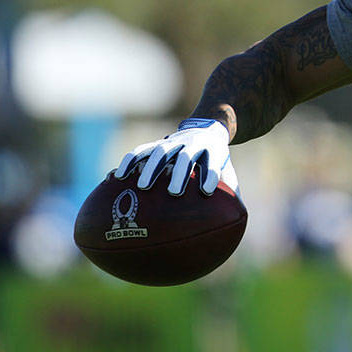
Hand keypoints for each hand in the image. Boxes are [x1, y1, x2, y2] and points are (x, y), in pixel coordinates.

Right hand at [112, 118, 237, 196]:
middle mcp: (194, 145)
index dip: (211, 175)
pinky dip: (130, 161)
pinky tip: (117, 176)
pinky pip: (142, 150)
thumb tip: (233, 223)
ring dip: (152, 167)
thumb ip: (231, 193)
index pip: (214, 163)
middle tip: (173, 192)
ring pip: (162, 151)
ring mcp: (175, 143)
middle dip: (180, 173)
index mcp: (214, 151)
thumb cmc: (216, 161)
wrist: (208, 128)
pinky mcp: (158, 144)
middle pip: (187, 156)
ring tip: (141, 186)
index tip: (207, 190)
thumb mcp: (229, 172)